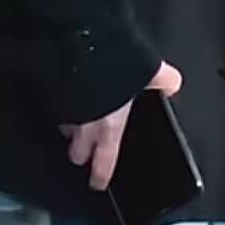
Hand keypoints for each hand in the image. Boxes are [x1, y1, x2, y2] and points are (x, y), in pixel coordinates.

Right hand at [59, 60, 181, 191]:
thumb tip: (172, 86)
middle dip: (81, 152)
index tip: (98, 182)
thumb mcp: (151, 72)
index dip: (101, 174)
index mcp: (110, 126)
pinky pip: (58, 105)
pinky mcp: (52, 92)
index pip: (105, 161)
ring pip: (65, 127)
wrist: (84, 41)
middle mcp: (84, 124)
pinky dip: (64, 103)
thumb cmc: (118, 65)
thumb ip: (164, 82)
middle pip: (77, 151)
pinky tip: (71, 93)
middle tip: (85, 150)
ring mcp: (64, 109)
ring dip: (71, 126)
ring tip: (78, 118)